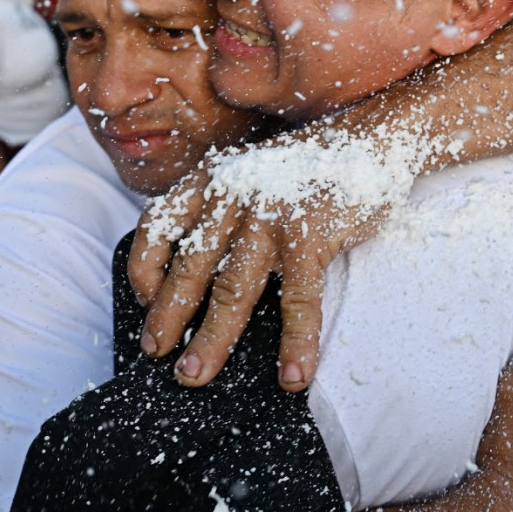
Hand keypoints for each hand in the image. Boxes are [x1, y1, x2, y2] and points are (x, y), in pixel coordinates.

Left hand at [128, 164, 388, 391]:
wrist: (369, 135)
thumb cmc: (304, 167)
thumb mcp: (248, 174)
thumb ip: (221, 213)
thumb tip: (197, 275)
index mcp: (209, 180)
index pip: (156, 226)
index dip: (143, 268)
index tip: (144, 301)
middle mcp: (231, 195)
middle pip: (189, 269)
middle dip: (169, 318)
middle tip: (157, 354)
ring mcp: (269, 215)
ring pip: (232, 290)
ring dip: (213, 338)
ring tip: (196, 374)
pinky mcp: (310, 235)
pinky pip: (299, 300)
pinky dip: (296, 343)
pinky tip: (292, 375)